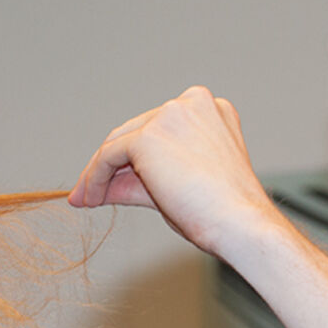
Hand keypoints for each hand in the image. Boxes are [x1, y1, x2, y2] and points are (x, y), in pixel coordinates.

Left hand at [69, 86, 282, 258]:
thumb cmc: (222, 212)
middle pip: (136, 131)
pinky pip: (108, 155)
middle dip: (110, 164)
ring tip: (87, 199)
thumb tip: (99, 188)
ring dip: (98, 172)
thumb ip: (138, 181)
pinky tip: (91, 197)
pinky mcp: (149, 136)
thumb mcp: (174, 188)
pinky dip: (94, 177)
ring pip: (119, 141)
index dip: (132, 157)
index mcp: (210, 110)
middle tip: (90, 192)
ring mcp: (171, 115)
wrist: (240, 224)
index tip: (111, 180)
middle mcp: (193, 103)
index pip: (158, 129)